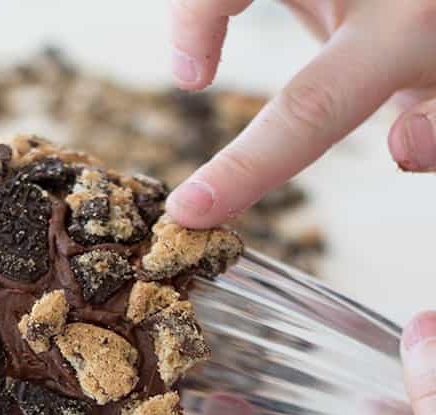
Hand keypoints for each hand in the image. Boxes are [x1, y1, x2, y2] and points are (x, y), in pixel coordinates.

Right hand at [167, 0, 435, 227]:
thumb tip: (402, 145)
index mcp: (408, 27)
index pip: (309, 108)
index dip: (245, 166)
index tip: (191, 209)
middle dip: (197, 12)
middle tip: (192, 74)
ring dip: (198, 4)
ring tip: (199, 57)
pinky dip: (213, 0)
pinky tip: (227, 15)